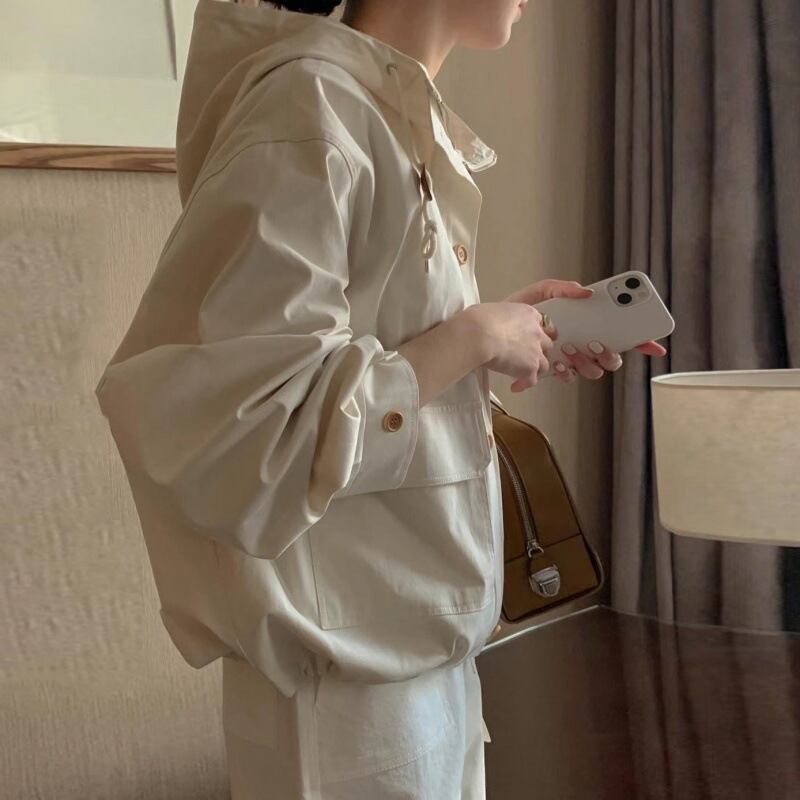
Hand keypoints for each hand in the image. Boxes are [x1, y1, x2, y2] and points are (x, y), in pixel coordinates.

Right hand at [472, 300, 554, 388]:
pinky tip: (515, 387)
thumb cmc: (480, 320)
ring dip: (534, 369)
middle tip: (527, 355)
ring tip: (522, 374)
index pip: (540, 323)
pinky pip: (532, 380)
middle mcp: (536, 332)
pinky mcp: (530, 368)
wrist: (479, 335)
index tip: (528, 336)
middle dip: (538, 350)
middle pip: (546, 344)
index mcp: (528, 314)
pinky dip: (524, 384)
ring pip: (544, 364)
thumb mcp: (493, 309)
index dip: (534, 331)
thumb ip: (501, 317)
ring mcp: (535, 351)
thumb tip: (492, 322)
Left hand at [504, 278, 667, 383]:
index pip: (622, 334)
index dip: (643, 341)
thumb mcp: (540, 292)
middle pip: (611, 357)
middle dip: (609, 353)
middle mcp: (582, 344)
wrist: (490, 330)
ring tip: (572, 352)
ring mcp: (568, 359)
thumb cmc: (517, 311)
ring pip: (592, 370)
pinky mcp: (551, 371)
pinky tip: (558, 364)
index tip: (655, 345)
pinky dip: (564, 373)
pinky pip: (567, 377)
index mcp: (587, 325)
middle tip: (597, 344)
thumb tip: (586, 291)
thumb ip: (562, 288)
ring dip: (587, 363)